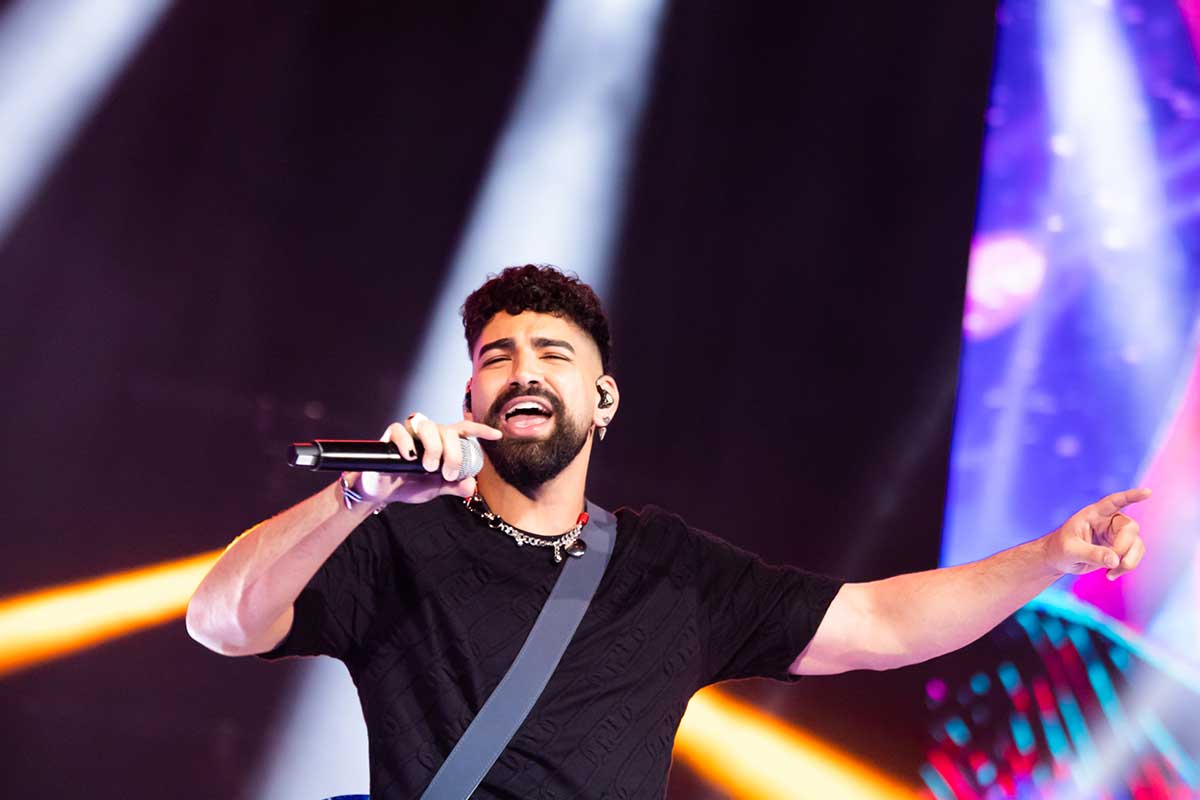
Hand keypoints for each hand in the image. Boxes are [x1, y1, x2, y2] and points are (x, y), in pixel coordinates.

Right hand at [355, 414, 501, 504]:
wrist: (383, 493)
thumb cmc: (410, 485)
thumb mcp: (435, 488)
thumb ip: (453, 486)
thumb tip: (471, 486)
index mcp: (442, 442)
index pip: (463, 430)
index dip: (480, 430)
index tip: (497, 435)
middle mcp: (428, 433)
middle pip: (447, 430)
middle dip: (452, 452)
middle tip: (446, 473)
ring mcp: (410, 433)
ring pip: (428, 426)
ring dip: (433, 446)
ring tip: (428, 467)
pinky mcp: (390, 436)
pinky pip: (401, 430)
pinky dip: (407, 443)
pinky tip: (410, 457)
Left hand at [1042, 488, 1150, 579]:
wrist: (1059, 559)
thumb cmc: (1060, 549)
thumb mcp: (1071, 551)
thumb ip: (1091, 554)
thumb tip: (1116, 560)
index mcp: (1093, 514)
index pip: (1114, 501)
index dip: (1131, 496)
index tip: (1148, 492)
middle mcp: (1108, 521)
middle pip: (1130, 528)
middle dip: (1124, 547)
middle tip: (1112, 563)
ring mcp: (1116, 534)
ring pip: (1137, 544)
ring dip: (1129, 561)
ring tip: (1110, 574)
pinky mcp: (1120, 548)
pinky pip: (1134, 555)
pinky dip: (1126, 567)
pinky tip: (1111, 575)